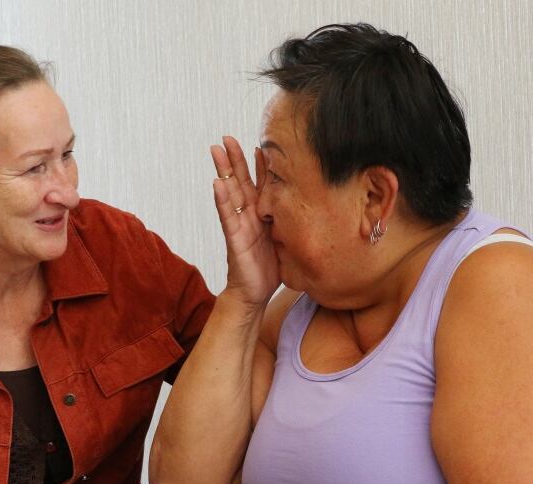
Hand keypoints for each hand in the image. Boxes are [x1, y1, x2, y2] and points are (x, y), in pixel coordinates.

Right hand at [211, 136, 280, 306]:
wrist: (254, 295)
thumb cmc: (269, 270)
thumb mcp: (287, 240)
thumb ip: (291, 223)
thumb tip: (316, 209)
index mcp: (262, 215)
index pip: (259, 184)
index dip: (258, 165)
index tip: (259, 143)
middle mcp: (248, 216)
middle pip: (240, 181)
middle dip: (234, 159)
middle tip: (226, 137)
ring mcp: (239, 225)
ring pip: (230, 192)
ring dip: (223, 170)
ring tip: (216, 151)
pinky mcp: (235, 238)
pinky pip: (228, 216)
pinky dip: (222, 199)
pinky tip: (217, 183)